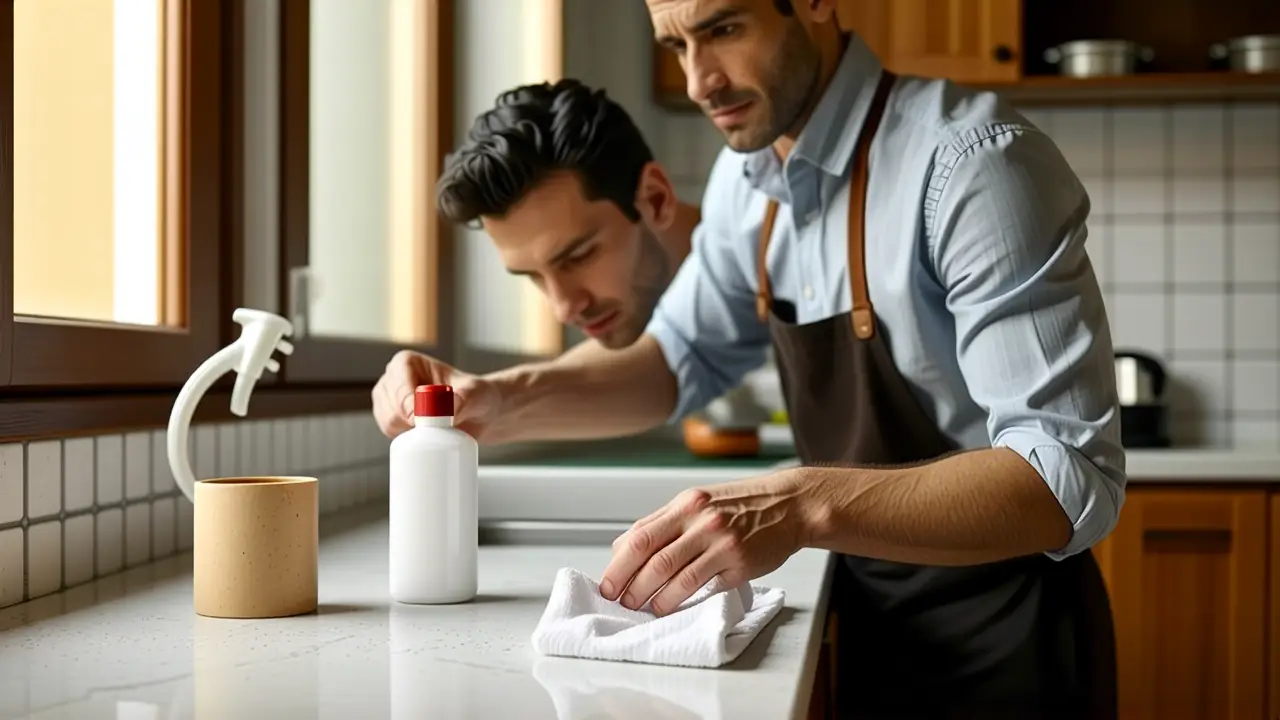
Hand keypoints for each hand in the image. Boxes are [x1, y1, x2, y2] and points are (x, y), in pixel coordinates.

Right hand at [371, 350, 502, 439]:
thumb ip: (465, 398)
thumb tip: (448, 405)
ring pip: (388, 423)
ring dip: (412, 432)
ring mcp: (388, 400)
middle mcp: (393, 379)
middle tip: (438, 427)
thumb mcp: (478, 394)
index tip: (423, 419)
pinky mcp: (390, 420)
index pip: (399, 383)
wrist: (480, 414)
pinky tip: (428, 435)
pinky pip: (391, 434)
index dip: (409, 403)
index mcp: (408, 362)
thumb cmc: (478, 397)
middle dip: (412, 421)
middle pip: (391, 406)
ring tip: (438, 427)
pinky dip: (408, 440)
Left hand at [599, 472, 811, 615]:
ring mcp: (721, 542)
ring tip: (642, 608)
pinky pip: (703, 586)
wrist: (789, 506)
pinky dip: (681, 600)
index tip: (607, 584)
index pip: (640, 536)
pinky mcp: (739, 564)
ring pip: (676, 576)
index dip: (618, 565)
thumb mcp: (697, 502)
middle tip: (620, 601)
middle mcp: (701, 521)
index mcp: (685, 504)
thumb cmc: (741, 505)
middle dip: (630, 585)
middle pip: (653, 559)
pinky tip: (670, 606)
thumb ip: (662, 523)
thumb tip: (623, 548)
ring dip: (653, 598)